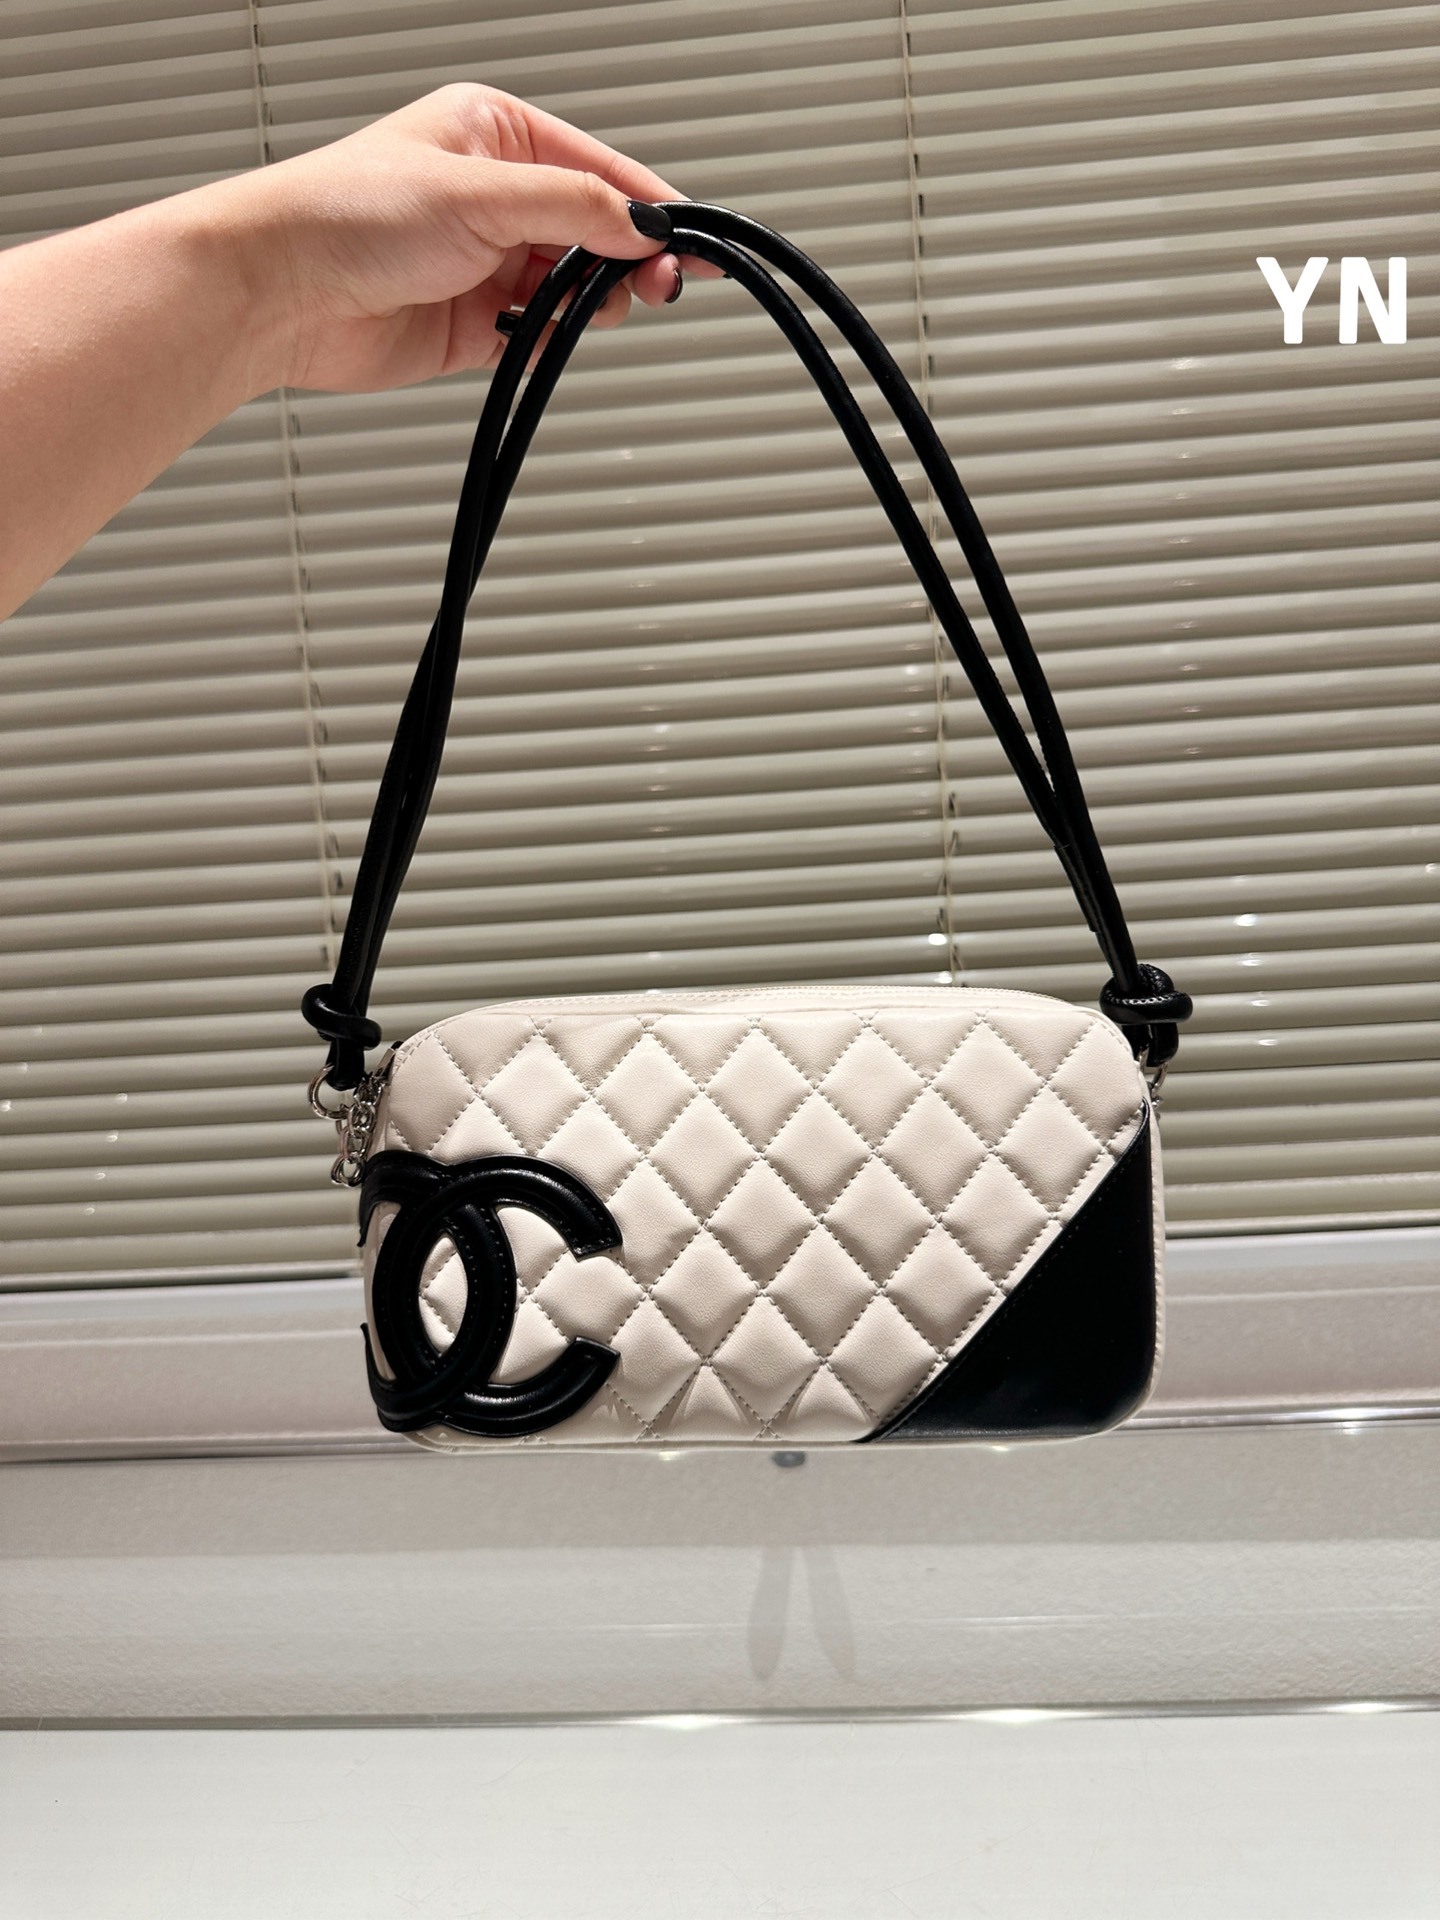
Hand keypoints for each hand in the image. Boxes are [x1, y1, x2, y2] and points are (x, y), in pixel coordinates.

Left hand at [225, 84, 687, 393]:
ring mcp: (484, 261)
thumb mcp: (478, 194)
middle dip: (626, 262)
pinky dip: (548, 342)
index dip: (652, 210)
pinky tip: (536, 339)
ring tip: (576, 312)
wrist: (278, 291)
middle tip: (655, 288)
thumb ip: (571, 208)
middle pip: (595, 232)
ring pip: (572, 288)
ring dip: (585, 305)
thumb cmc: (345, 214)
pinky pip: (538, 335)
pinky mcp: (473, 324)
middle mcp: (494, 196)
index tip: (693, 245)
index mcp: (495, 135)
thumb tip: (641, 224)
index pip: (600, 170)